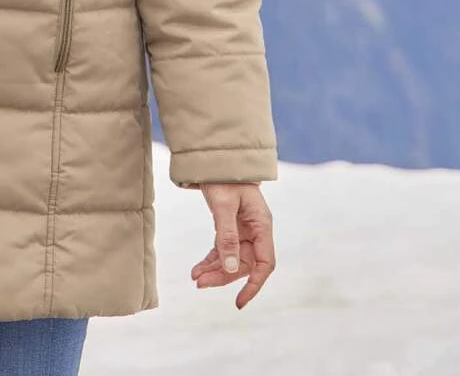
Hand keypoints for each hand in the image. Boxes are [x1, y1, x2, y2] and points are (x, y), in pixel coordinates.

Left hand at [190, 182, 275, 309]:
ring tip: (195, 278)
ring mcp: (244, 229)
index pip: (264, 263)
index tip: (239, 301)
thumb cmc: (223, 177)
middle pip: (244, 264)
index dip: (254, 284)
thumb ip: (227, 236)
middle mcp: (256, 230)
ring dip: (215, 270)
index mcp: (262, 225)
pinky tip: (198, 268)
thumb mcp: (224, 206)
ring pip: (232, 259)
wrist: (216, 157)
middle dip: (223, 276)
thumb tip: (229, 267)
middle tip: (200, 284)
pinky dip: (212, 259)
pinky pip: (224, 249)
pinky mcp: (231, 227)